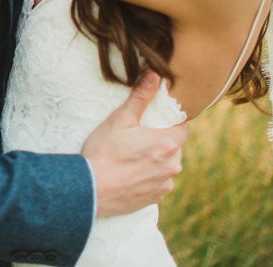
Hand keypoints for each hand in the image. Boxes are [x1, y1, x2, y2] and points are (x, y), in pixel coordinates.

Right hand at [81, 70, 187, 216]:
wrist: (89, 189)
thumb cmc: (104, 151)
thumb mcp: (121, 118)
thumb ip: (141, 96)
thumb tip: (154, 73)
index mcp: (168, 144)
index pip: (183, 128)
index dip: (171, 122)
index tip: (156, 120)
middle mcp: (172, 167)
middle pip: (174, 147)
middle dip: (160, 141)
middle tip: (138, 137)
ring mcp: (163, 185)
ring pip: (165, 166)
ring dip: (154, 161)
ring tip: (131, 156)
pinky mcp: (153, 199)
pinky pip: (156, 183)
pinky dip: (147, 177)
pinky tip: (128, 172)